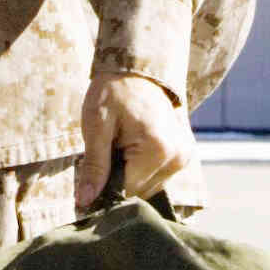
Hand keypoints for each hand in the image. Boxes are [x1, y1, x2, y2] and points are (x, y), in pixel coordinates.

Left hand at [76, 69, 193, 212]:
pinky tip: (134, 147)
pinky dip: (143, 169)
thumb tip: (85, 201)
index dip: (105, 188)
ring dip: (131, 175)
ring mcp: (184, 157)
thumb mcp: (96, 126)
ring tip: (122, 146)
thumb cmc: (112, 92)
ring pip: (149, 188)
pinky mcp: (184, 155)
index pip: (127, 192)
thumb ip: (94, 166)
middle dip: (119, 179)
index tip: (91, 173)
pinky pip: (159, 177)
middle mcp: (177, 157)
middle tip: (108, 150)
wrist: (138, 68)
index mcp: (157, 150)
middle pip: (139, 193)